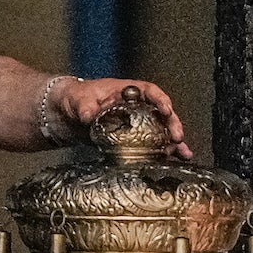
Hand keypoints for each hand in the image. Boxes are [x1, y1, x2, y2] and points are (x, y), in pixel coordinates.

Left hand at [57, 77, 191, 156]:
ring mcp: (137, 122)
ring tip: (184, 153)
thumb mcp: (78, 99)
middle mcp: (137, 106)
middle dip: (172, 124)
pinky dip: (163, 152)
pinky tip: (175, 161)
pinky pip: (152, 144)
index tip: (166, 109)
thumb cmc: (76, 98)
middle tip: (177, 136)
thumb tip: (89, 115)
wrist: (68, 114)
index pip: (149, 91)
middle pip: (161, 112)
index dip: (160, 100)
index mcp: (127, 91)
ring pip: (161, 130)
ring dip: (174, 142)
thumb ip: (85, 107)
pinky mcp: (134, 138)